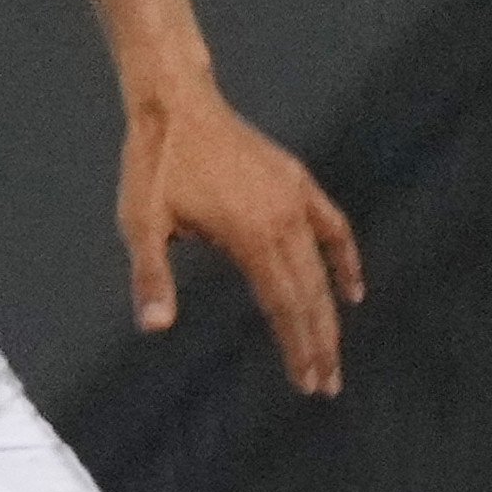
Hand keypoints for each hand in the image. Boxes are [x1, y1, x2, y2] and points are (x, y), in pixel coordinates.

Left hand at [120, 87, 362, 395]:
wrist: (175, 105)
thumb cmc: (153, 166)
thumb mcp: (140, 223)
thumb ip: (151, 277)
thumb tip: (155, 327)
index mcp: (251, 236)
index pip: (284, 305)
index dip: (298, 347)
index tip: (309, 382)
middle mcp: (284, 220)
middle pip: (310, 294)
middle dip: (320, 343)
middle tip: (327, 386)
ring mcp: (295, 199)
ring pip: (323, 267)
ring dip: (329, 312)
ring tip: (333, 351)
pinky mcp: (297, 182)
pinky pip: (333, 228)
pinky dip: (344, 260)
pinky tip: (350, 289)